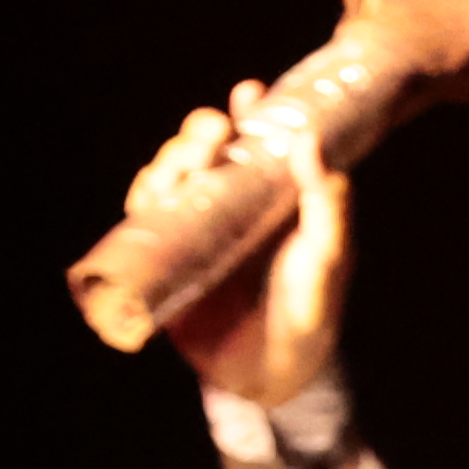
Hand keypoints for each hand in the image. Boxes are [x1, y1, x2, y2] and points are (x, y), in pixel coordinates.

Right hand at [144, 79, 352, 406]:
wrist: (273, 376)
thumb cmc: (309, 314)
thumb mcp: (327, 258)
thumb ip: (328, 206)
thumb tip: (312, 142)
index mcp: (269, 199)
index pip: (253, 144)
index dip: (247, 113)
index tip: (248, 92)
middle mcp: (227, 208)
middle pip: (201, 154)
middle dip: (199, 135)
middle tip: (212, 134)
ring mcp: (194, 233)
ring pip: (167, 180)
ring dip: (169, 162)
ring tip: (186, 166)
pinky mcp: (167, 263)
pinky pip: (142, 223)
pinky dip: (141, 203)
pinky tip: (152, 195)